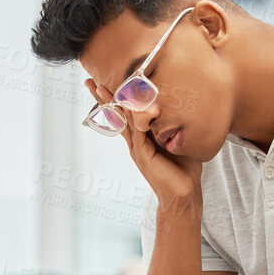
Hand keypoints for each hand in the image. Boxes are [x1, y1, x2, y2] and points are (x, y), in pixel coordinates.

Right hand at [87, 78, 203, 206]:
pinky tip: (129, 103)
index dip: (115, 97)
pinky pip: (137, 131)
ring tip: (100, 87)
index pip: (125, 113)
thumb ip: (172, 123)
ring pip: (122, 121)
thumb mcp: (177, 138)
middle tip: (89, 81)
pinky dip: (134, 117)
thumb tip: (179, 101)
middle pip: (116, 115)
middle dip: (103, 97)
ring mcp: (137, 149)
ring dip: (111, 103)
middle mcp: (135, 142)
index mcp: (141, 137)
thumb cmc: (184, 166)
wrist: (183, 193)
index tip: (103, 81)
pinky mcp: (143, 155)